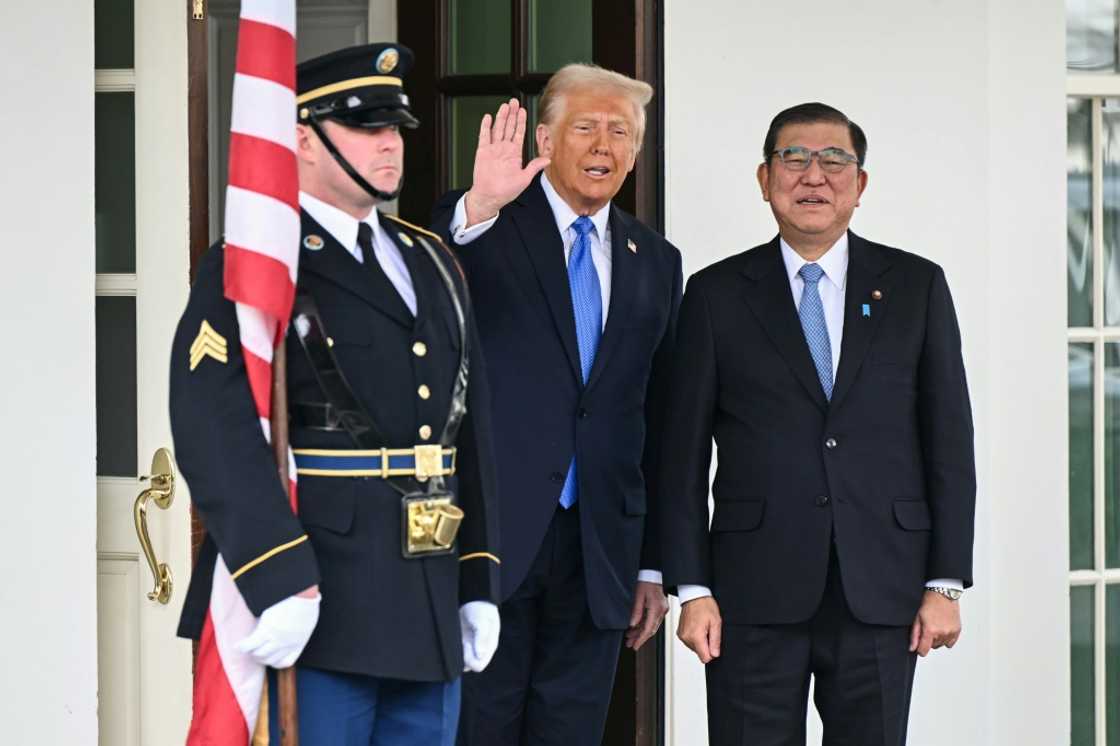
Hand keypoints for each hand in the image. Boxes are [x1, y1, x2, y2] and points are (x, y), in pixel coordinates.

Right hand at [236, 586, 320, 668]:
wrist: (303, 594)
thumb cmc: (305, 602)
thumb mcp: (306, 621)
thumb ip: (298, 630)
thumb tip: (293, 629)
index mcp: (299, 643)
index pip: (285, 662)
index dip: (274, 661)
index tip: (269, 656)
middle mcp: (287, 644)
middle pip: (269, 660)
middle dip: (260, 657)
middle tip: (253, 650)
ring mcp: (277, 639)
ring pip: (259, 654)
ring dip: (251, 652)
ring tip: (245, 647)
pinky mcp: (267, 630)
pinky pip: (251, 644)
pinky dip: (243, 646)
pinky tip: (238, 645)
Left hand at [460, 601, 500, 671]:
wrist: (474, 599)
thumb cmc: (482, 609)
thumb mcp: (483, 621)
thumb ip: (482, 638)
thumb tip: (480, 655)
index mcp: (489, 647)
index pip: (479, 666)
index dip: (470, 658)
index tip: (467, 644)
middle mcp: (480, 650)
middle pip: (469, 666)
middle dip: (463, 657)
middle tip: (462, 640)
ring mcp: (471, 648)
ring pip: (462, 662)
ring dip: (457, 654)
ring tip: (458, 638)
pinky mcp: (463, 643)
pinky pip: (457, 654)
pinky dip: (453, 650)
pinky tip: (454, 639)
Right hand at [463, 98, 549, 225]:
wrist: (489, 197)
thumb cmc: (506, 191)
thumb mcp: (524, 179)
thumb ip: (534, 166)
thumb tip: (548, 159)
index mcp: (514, 154)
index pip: (518, 133)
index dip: (521, 121)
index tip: (523, 110)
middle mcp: (504, 149)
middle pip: (508, 127)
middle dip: (512, 114)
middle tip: (514, 101)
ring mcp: (493, 149)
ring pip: (497, 129)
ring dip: (501, 117)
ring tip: (505, 106)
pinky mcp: (482, 152)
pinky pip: (483, 137)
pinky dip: (485, 127)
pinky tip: (488, 117)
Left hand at [625, 581, 668, 649]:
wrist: (654, 574)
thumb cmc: (646, 582)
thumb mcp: (638, 596)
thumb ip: (636, 611)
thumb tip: (632, 625)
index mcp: (656, 608)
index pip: (648, 628)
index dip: (641, 639)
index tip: (635, 646)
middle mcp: (661, 611)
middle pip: (650, 629)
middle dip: (639, 638)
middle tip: (630, 644)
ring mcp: (662, 610)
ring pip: (651, 626)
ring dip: (640, 632)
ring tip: (630, 637)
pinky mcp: (660, 609)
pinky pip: (652, 620)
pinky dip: (644, 625)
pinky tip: (635, 628)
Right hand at [677, 596, 721, 663]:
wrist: (694, 596)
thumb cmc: (705, 606)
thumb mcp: (716, 623)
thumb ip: (715, 641)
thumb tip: (715, 654)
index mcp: (696, 636)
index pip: (705, 658)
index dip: (712, 653)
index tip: (713, 643)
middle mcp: (686, 638)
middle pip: (700, 653)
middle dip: (706, 645)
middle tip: (708, 631)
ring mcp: (682, 636)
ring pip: (695, 648)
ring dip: (700, 641)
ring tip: (702, 627)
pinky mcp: (679, 634)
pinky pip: (690, 642)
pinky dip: (694, 637)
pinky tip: (697, 627)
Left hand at [909, 590, 961, 656]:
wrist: (943, 595)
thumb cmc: (929, 604)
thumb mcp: (917, 619)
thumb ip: (914, 636)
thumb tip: (912, 648)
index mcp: (930, 630)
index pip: (923, 651)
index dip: (920, 649)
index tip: (919, 645)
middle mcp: (942, 633)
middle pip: (932, 647)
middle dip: (929, 640)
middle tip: (928, 627)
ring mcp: (951, 632)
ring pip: (941, 645)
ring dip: (937, 639)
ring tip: (936, 625)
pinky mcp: (957, 631)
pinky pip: (950, 643)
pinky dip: (946, 639)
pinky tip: (943, 628)